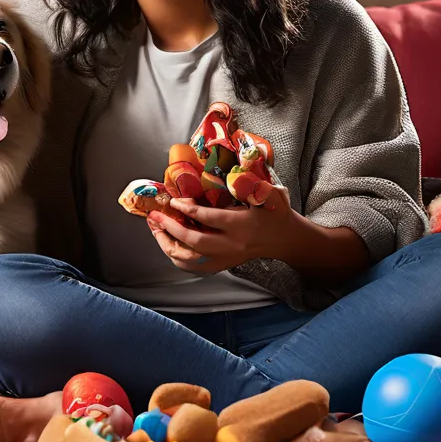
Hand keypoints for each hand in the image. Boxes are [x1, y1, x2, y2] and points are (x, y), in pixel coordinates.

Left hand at [148, 187, 291, 274]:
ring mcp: (225, 259)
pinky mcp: (222, 266)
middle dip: (171, 229)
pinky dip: (177, 257)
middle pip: (195, 242)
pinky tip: (168, 243)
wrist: (284, 239)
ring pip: (190, 259)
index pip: (209, 219)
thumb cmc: (274, 213)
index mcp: (241, 226)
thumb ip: (250, 186)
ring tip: (156, 229)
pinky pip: (193, 267)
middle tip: (156, 216)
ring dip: (169, 245)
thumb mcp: (269, 195)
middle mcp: (231, 246)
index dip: (188, 209)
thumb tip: (230, 174)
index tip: (174, 200)